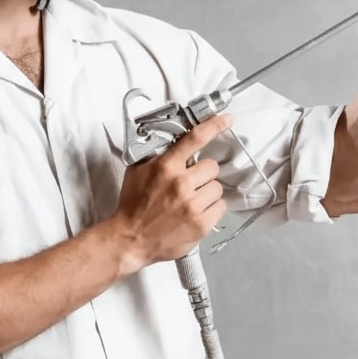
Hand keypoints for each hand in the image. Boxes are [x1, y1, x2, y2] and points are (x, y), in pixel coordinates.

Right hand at [111, 113, 230, 269]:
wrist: (131, 239)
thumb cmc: (133, 205)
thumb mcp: (138, 170)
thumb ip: (157, 154)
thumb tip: (172, 139)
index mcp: (166, 166)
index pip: (195, 138)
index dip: (214, 125)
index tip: (227, 119)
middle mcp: (181, 183)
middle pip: (212, 167)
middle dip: (203, 174)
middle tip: (190, 184)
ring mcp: (192, 205)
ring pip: (217, 188)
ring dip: (207, 193)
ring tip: (191, 202)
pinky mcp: (201, 224)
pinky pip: (221, 207)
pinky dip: (211, 210)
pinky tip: (196, 214)